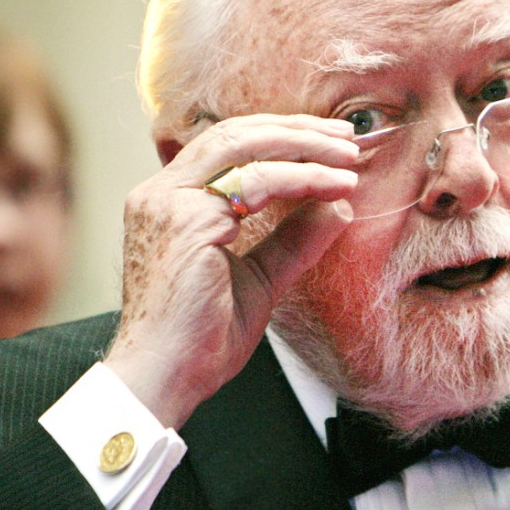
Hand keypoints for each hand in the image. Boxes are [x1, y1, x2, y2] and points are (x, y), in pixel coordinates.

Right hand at [104, 114, 357, 427]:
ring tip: (348, 156)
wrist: (166, 378)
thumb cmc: (201, 338)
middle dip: (297, 131)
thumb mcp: (259, 278)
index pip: (227, 146)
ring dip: (304, 146)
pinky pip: (255, 181)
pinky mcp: (187, 220)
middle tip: (346, 138)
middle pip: (235, 133)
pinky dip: (302, 178)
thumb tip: (336, 208)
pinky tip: (334, 186)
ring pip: (244, 145)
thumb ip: (292, 240)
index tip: (327, 144)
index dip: (280, 137)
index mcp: (170, 201)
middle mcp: (161, 192)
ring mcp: (168, 201)